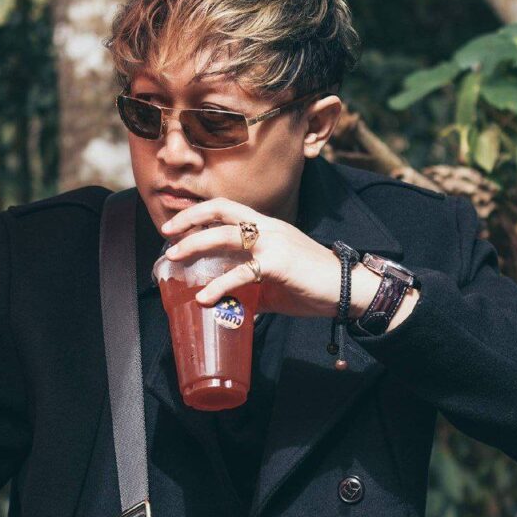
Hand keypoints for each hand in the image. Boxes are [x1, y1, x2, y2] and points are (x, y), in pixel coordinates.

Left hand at [159, 196, 349, 317]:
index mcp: (268, 227)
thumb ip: (252, 288)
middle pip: (222, 210)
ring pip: (226, 235)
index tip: (177, 226)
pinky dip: (219, 285)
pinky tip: (206, 297)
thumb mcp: (276, 282)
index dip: (199, 213)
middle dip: (190, 218)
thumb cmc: (313, 285)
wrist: (349, 289)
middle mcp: (269, 228)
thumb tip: (231, 307)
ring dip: (196, 243)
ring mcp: (274, 243)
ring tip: (176, 257)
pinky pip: (242, 273)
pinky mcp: (279, 264)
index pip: (228, 209)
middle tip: (167, 234)